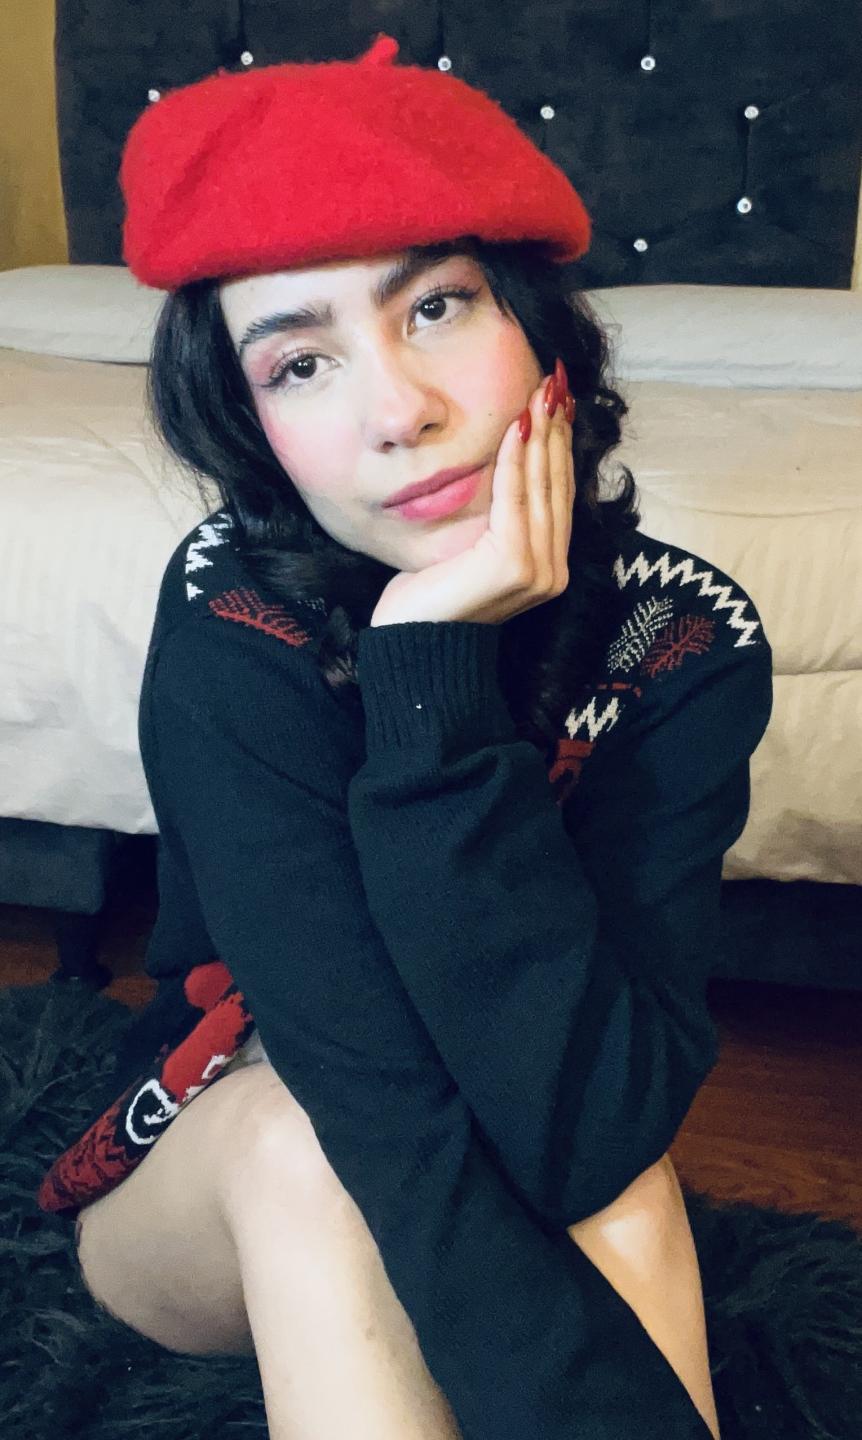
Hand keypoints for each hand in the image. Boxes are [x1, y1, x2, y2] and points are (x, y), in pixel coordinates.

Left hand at [369, 370, 575, 626]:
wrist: (414, 644)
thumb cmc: (433, 596)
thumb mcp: (471, 547)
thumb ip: (496, 517)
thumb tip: (505, 464)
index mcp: (548, 566)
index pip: (558, 493)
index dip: (560, 445)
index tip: (558, 402)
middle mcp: (553, 571)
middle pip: (557, 484)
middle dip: (557, 430)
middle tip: (556, 383)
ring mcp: (538, 570)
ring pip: (541, 487)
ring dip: (541, 435)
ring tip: (541, 393)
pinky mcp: (515, 565)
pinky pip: (515, 500)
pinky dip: (515, 460)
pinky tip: (516, 426)